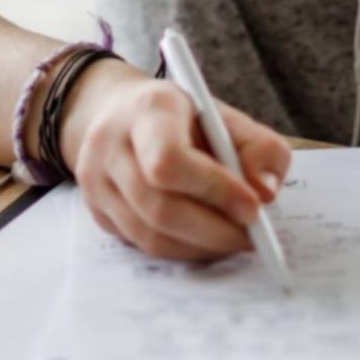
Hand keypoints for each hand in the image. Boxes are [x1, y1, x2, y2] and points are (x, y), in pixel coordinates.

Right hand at [56, 61, 292, 260]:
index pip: (169, 159)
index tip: (252, 207)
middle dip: (213, 229)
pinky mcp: (96, 211)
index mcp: (147, 109)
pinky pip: (141, 244)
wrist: (120, 114)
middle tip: (251, 235)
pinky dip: (182, 250)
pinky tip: (205, 239)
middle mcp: (110, 144)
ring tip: (233, 238)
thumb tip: (265, 193)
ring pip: (149, 234)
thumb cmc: (182, 118)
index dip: (213, 189)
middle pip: (158, 206)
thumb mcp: (225, 116)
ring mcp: (95, 180)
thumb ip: (260, 148)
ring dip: (200, 245)